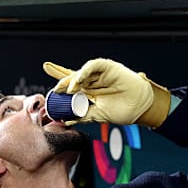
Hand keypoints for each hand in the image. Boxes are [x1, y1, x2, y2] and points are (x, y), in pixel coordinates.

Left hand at [43, 58, 170, 127]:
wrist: (140, 108)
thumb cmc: (122, 111)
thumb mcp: (98, 116)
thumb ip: (83, 116)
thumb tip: (67, 121)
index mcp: (89, 92)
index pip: (70, 87)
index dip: (59, 84)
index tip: (47, 90)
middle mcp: (92, 81)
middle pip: (72, 77)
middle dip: (61, 79)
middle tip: (55, 88)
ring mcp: (100, 74)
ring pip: (81, 72)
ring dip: (72, 80)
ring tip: (68, 89)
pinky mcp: (108, 67)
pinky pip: (93, 65)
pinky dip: (84, 71)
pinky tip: (79, 80)